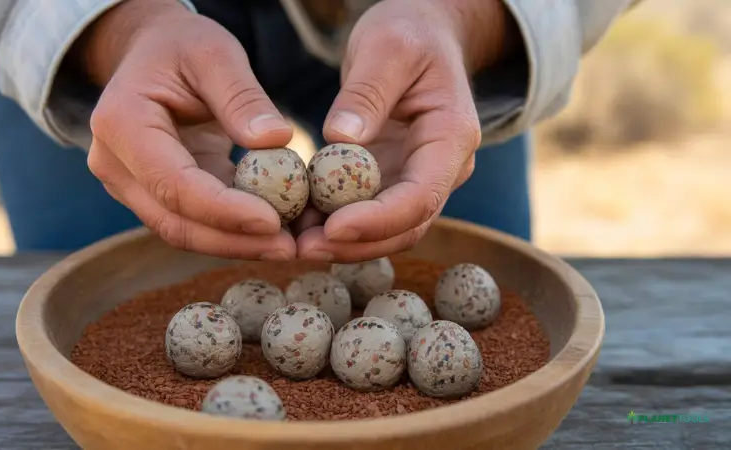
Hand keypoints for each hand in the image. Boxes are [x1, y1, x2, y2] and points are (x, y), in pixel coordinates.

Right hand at [80, 0, 296, 260]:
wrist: (149, 53)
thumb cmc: (180, 47)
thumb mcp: (214, 53)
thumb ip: (242, 97)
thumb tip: (276, 141)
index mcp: (122, 124)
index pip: (173, 183)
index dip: (223, 210)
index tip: (273, 221)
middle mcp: (115, 165)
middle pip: (174, 222)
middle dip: (234, 241)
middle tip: (288, 249)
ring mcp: (130, 186)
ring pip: (183, 232)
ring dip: (236, 244)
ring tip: (288, 245)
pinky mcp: (154, 196)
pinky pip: (194, 223)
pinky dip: (233, 232)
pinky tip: (275, 233)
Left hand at [295, 0, 513, 261]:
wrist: (424, 35)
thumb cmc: (409, 33)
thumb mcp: (387, 47)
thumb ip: (368, 93)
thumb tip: (339, 141)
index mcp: (451, 137)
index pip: (422, 196)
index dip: (379, 220)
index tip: (333, 227)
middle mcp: (441, 169)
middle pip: (407, 226)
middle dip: (357, 244)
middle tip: (304, 249)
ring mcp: (417, 177)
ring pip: (388, 230)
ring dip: (344, 243)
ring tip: (295, 243)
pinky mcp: (392, 179)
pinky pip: (367, 212)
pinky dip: (336, 224)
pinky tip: (299, 224)